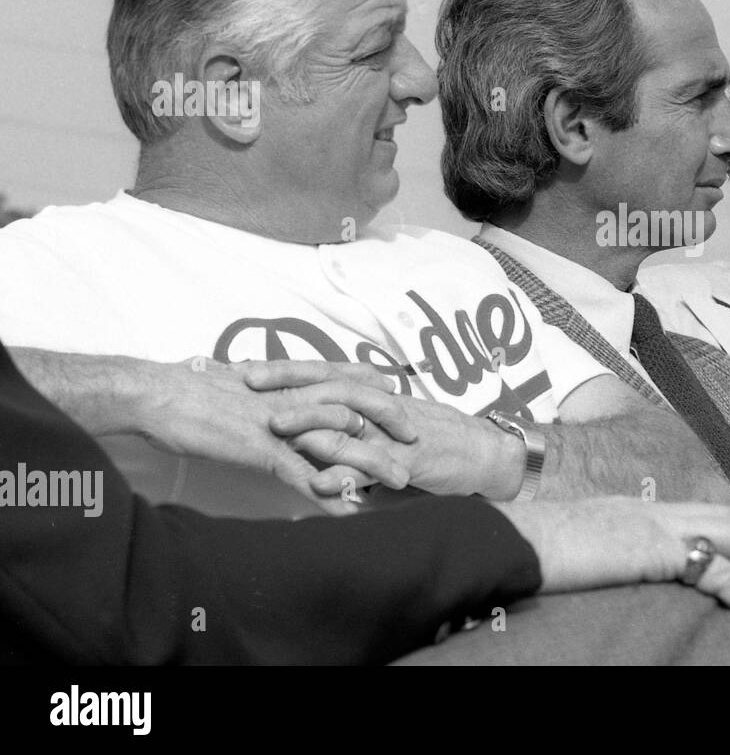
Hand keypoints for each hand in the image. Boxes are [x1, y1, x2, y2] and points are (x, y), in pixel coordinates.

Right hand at [122, 357, 411, 514]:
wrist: (155, 394)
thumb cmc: (188, 390)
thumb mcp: (233, 381)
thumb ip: (260, 386)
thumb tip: (267, 386)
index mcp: (285, 379)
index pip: (341, 376)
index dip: (373, 385)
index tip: (399, 394)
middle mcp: (290, 396)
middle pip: (355, 404)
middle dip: (390, 420)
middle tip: (417, 437)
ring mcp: (278, 423)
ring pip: (339, 441)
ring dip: (373, 463)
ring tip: (401, 482)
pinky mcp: (260, 449)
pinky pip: (304, 474)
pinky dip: (329, 493)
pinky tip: (349, 510)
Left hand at [266, 386, 519, 499]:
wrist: (485, 455)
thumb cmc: (435, 440)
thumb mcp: (391, 424)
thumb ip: (356, 422)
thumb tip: (312, 426)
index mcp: (375, 396)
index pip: (327, 372)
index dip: (289, 368)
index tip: (250, 366)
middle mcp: (381, 407)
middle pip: (331, 384)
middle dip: (289, 382)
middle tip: (248, 384)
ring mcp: (395, 433)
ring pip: (349, 420)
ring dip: (311, 422)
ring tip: (276, 427)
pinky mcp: (409, 462)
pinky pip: (373, 466)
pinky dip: (346, 474)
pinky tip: (320, 483)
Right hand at [496, 497, 729, 635]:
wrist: (513, 540)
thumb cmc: (534, 548)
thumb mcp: (582, 548)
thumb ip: (611, 554)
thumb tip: (620, 573)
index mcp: (638, 509)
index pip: (703, 516)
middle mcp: (653, 509)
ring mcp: (656, 523)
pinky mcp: (656, 548)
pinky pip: (718, 572)